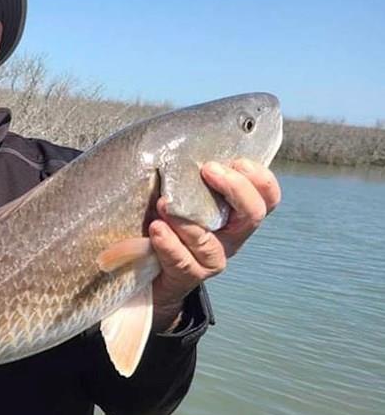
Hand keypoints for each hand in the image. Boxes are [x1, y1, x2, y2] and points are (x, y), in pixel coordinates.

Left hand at [149, 159, 281, 329]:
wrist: (148, 267)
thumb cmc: (165, 217)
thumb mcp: (181, 193)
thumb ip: (189, 174)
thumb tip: (179, 139)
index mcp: (235, 213)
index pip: (267, 196)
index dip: (260, 178)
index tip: (237, 160)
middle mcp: (231, 236)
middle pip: (253, 214)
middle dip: (236, 189)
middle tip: (209, 169)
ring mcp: (211, 259)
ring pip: (210, 242)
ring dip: (188, 221)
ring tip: (165, 203)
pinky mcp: (187, 276)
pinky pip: (183, 262)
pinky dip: (170, 244)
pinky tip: (157, 228)